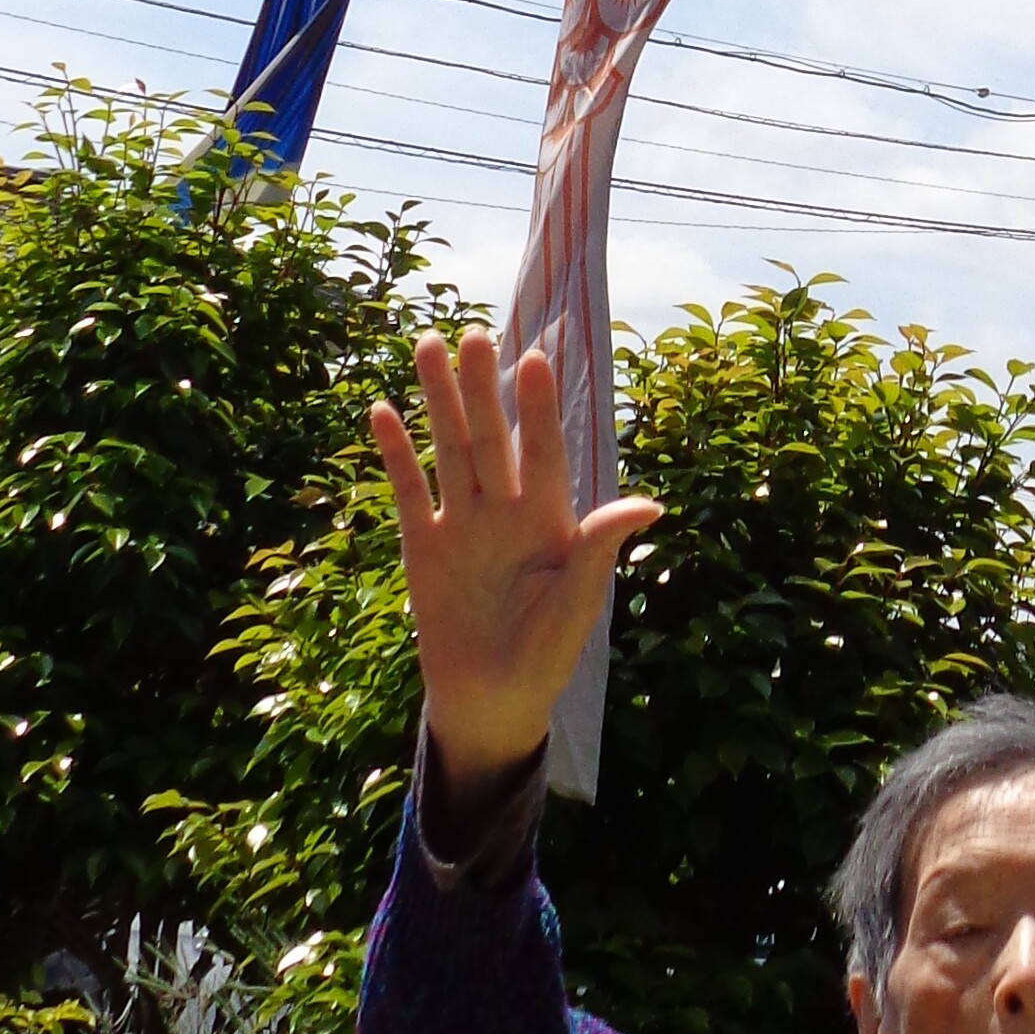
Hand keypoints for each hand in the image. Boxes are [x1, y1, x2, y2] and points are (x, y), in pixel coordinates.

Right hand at [365, 331, 660, 793]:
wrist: (492, 699)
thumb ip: (600, 547)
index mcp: (549, 519)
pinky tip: (383, 411)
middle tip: (474, 334)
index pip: (544, 451)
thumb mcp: (578, 601)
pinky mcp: (422, 546)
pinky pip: (409, 491)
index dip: (539, 408)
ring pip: (450, 449)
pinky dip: (397, 454)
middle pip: (492, 437)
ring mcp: (460, 523)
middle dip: (482, 386)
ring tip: (427, 344)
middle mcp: (504, 509)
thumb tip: (651, 503)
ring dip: (439, 401)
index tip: (537, 359)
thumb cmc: (546, 653)